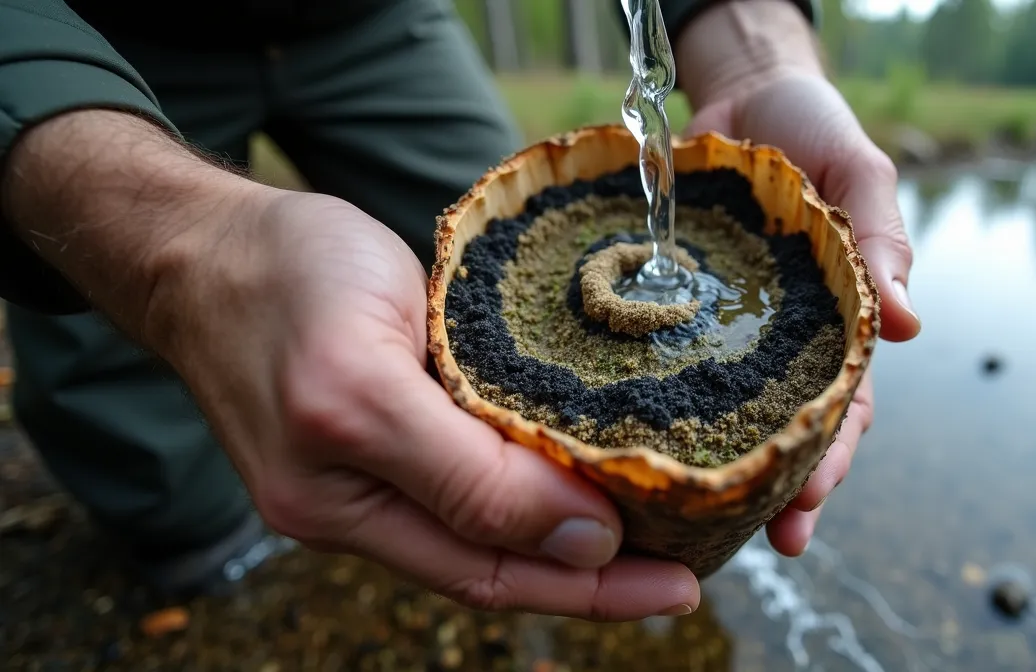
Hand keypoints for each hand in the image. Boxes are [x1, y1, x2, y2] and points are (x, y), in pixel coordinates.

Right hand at [142, 188, 700, 618]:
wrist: (203, 243)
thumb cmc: (276, 288)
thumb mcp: (362, 378)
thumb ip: (462, 470)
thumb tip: (580, 542)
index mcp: (347, 507)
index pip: (492, 572)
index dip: (591, 588)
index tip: (681, 582)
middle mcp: (362, 504)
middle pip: (499, 563)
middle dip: (598, 575)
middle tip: (692, 569)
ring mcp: (373, 466)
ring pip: (492, 522)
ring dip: (573, 535)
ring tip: (662, 529)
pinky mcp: (388, 420)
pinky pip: (475, 469)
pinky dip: (537, 480)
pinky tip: (592, 472)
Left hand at [676, 0, 920, 556]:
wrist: (739, 84)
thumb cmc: (813, 129)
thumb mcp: (861, 172)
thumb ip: (883, 239)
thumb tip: (912, 324)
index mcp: (829, 324)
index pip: (837, 408)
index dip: (825, 460)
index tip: (806, 504)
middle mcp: (770, 340)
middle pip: (775, 428)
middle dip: (771, 488)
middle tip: (754, 536)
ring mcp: (713, 326)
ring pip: (711, 409)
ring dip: (706, 464)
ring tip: (683, 520)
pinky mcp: (661, 299)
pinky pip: (648, 354)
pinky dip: (639, 397)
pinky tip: (614, 437)